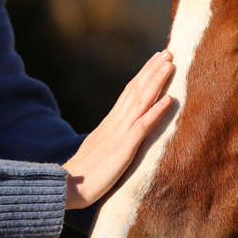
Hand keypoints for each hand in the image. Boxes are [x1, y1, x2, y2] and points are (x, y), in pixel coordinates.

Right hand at [62, 50, 173, 209]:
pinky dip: (157, 110)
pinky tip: (170, 98)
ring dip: (157, 81)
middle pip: (137, 89)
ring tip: (169, 64)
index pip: (130, 91)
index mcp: (111, 120)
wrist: (67, 185)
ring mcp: (120, 131)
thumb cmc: (85, 170)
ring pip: (141, 100)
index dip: (144, 74)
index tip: (155, 59)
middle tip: (167, 52)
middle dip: (153, 69)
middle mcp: (116, 121)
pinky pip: (144, 125)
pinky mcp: (125, 146)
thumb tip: (122, 128)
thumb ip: (112, 133)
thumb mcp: (100, 145)